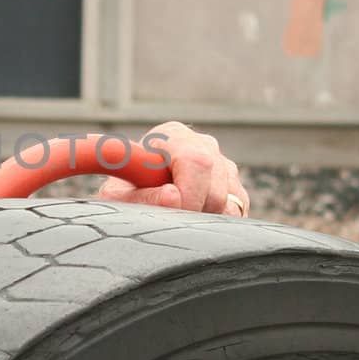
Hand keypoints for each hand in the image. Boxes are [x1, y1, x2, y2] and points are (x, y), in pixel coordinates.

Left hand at [96, 122, 248, 216]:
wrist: (135, 191)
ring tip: (178, 216)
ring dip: (206, 219)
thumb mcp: (120, 195)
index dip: (187, 194)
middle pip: (215, 187)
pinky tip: (194, 218)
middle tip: (170, 221)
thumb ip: (142, 197)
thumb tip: (173, 197)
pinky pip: (238, 211)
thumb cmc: (125, 190)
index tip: (171, 211)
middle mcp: (203, 145)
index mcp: (174, 136)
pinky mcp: (234, 186)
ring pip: (230, 203)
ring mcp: (223, 164)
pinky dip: (218, 223)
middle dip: (195, 212)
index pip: (195, 161)